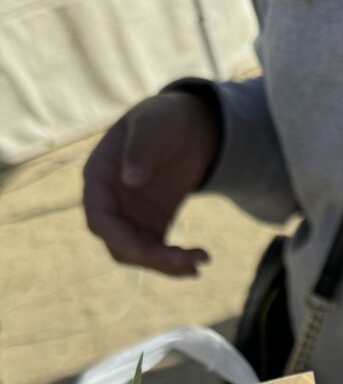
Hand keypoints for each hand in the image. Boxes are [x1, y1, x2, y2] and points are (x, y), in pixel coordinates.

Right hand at [83, 91, 218, 275]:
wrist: (187, 127)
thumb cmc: (163, 119)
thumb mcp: (151, 125)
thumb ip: (140, 149)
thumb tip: (131, 180)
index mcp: (100, 178)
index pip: (100, 219)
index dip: (119, 239)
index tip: (146, 253)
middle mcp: (111, 203)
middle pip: (120, 245)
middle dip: (151, 258)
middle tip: (186, 260)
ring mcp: (131, 218)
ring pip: (141, 255)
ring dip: (168, 265)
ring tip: (202, 260)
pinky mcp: (152, 226)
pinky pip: (159, 253)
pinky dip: (177, 262)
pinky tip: (200, 262)